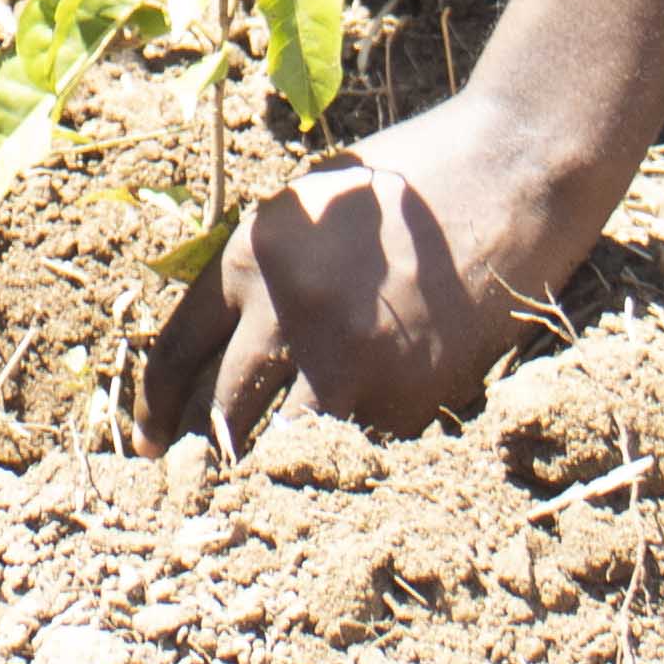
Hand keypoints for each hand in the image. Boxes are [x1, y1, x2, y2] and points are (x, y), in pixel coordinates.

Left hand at [145, 87, 618, 445]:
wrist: (513, 174)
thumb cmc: (411, 185)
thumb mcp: (311, 207)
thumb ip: (261, 274)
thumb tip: (218, 359)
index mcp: (251, 255)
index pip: (175, 354)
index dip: (154, 410)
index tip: (150, 446)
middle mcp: (287, 310)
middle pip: (219, 413)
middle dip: (204, 456)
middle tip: (197, 485)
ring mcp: (349, 358)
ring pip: (282, 446)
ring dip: (272, 470)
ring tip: (268, 489)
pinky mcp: (408, 394)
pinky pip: (361, 441)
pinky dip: (358, 445)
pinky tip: (371, 430)